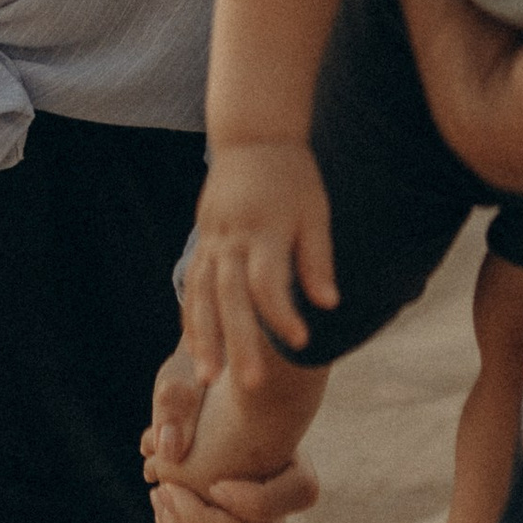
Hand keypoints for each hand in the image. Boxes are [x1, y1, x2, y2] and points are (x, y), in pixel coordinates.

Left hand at [141, 386, 325, 522]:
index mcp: (296, 469)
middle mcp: (281, 512)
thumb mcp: (193, 377)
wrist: (204, 415)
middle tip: (171, 487)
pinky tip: (161, 506)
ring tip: (161, 493)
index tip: (214, 481)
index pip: (301, 496)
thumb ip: (179, 399)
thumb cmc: (208, 390)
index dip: (254, 499)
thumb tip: (164, 445)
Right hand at [186, 140, 338, 382]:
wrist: (252, 137)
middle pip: (231, 296)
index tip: (301, 342)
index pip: (268, 281)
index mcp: (264, 229)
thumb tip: (329, 305)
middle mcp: (232, 237)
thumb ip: (317, 259)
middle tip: (250, 385)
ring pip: (202, 295)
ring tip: (210, 378)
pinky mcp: (203, 241)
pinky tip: (197, 347)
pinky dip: (192, 316)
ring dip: (205, 338)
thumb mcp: (314, 211)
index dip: (282, 314)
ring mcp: (212, 240)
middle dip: (239, 341)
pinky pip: (193, 284)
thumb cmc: (292, 176)